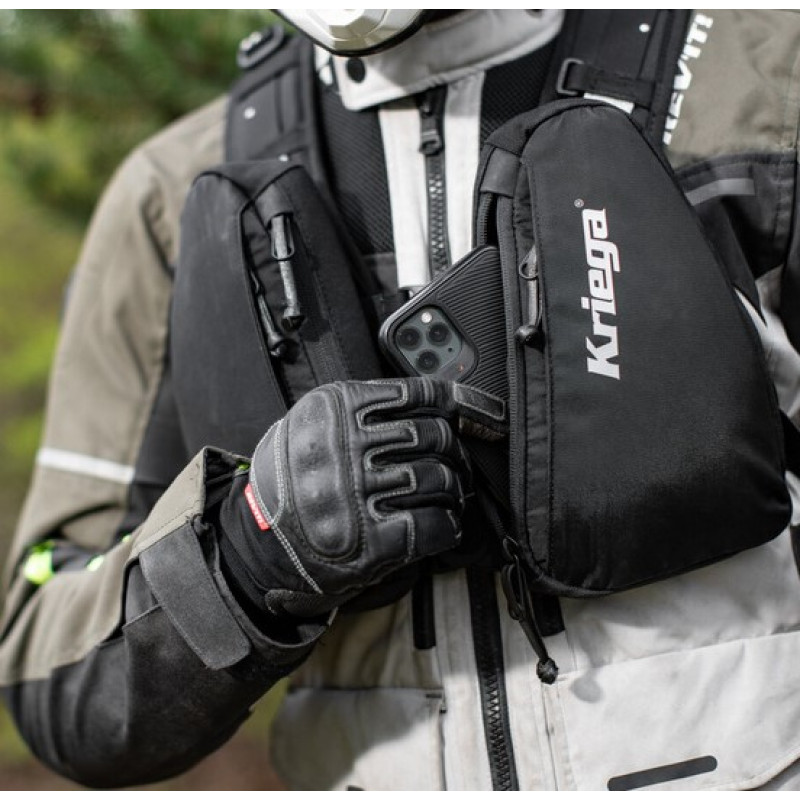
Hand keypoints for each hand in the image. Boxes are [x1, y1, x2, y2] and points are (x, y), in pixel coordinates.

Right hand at [219, 377, 503, 619]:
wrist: (261, 545)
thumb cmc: (296, 480)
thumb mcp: (315, 424)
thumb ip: (367, 409)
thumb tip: (445, 406)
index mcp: (333, 407)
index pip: (419, 393)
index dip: (466, 403)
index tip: (490, 417)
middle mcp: (342, 446)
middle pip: (434, 435)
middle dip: (457, 452)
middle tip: (458, 465)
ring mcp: (353, 494)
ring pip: (437, 478)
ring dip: (454, 490)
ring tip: (447, 495)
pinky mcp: (367, 541)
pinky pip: (433, 524)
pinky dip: (449, 525)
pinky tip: (442, 524)